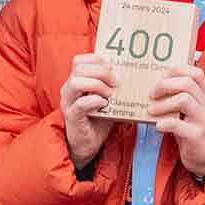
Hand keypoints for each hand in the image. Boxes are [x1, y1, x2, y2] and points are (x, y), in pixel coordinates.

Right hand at [60, 53, 117, 170]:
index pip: (80, 60)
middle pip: (80, 68)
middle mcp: (69, 89)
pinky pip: (80, 104)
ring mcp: (68, 102)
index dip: (97, 60)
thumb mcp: (108, 100)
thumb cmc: (98, 120)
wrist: (88, 144)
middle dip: (102, 72)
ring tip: (110, 94)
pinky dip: (94, 101)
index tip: (112, 67)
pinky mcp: (72, 116)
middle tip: (116, 83)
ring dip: (97, 85)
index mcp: (76, 81)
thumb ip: (115, 88)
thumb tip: (136, 77)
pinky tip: (104, 104)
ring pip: (76, 82)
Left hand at [147, 64, 204, 180]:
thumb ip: (176, 96)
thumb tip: (150, 85)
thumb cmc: (190, 129)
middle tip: (151, 94)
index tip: (161, 77)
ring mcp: (202, 119)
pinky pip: (179, 124)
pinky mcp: (196, 135)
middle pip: (187, 83)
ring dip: (162, 104)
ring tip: (151, 110)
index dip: (176, 71)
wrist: (203, 156)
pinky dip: (165, 123)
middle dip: (165, 85)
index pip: (195, 73)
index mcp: (202, 95)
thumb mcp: (187, 110)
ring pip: (184, 100)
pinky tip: (158, 126)